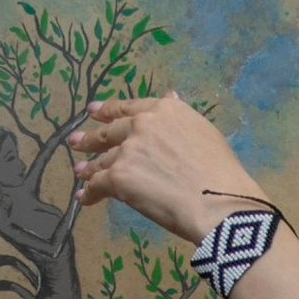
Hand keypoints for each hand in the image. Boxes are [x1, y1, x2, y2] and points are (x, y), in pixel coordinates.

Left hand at [71, 91, 261, 248]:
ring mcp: (128, 150)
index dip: (108, 109)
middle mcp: (142, 124)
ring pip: (102, 159)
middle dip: (90, 137)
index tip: (94, 110)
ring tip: (80, 172)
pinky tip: (85, 198)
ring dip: (89, 167)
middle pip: (109, 131)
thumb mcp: (204, 132)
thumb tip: (170, 96)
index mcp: (165, 110)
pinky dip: (90, 193)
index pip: (129, 108)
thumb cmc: (222, 173)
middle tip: (76, 141)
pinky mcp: (118, 177)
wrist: (218, 202)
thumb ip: (180, 116)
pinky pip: (98, 184)